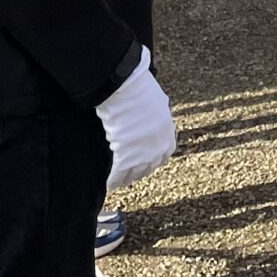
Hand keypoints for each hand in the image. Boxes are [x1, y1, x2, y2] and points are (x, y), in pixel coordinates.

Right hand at [94, 49, 176, 189]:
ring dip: (127, 178)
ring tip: (121, 181)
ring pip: (135, 173)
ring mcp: (143, 155)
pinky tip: (109, 184)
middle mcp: (158, 148)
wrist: (129, 93)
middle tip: (132, 173)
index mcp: (167, 134)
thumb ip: (155, 118)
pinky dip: (113, 180)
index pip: (164, 155)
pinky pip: (119, 174)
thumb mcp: (157, 105)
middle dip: (140, 171)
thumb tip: (149, 117)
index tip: (147, 162)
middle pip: (149, 167)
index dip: (154, 160)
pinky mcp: (126, 158)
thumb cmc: (141, 92)